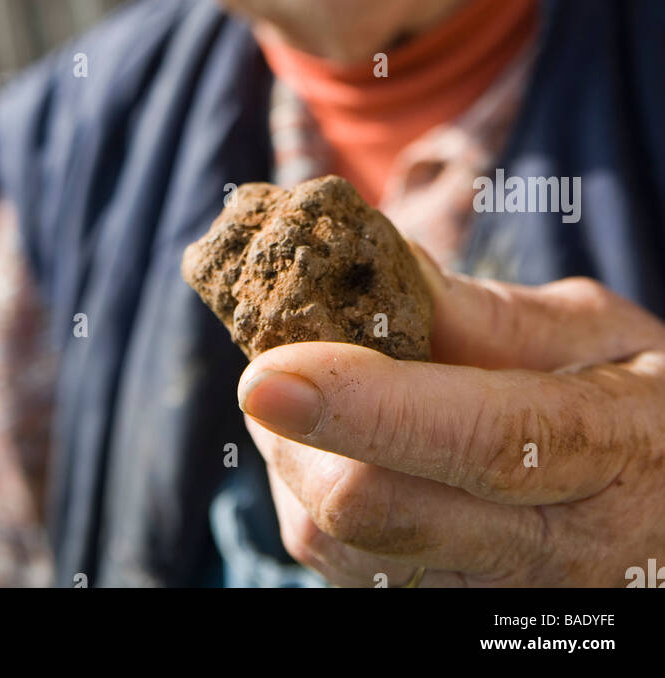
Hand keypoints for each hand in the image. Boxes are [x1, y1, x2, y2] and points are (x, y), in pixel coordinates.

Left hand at [238, 248, 664, 586]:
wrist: (664, 516)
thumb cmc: (636, 401)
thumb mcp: (601, 336)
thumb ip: (497, 314)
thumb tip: (386, 273)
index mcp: (607, 454)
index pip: (478, 439)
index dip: (365, 406)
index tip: (269, 372)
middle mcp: (554, 552)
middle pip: (382, 514)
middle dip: (298, 429)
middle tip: (276, 352)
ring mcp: (496, 602)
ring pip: (342, 551)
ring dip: (295, 460)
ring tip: (322, 392)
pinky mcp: (450, 620)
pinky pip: (344, 571)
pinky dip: (311, 499)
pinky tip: (339, 447)